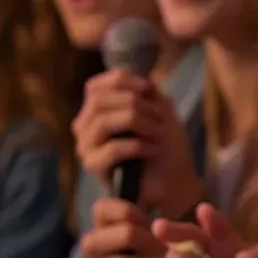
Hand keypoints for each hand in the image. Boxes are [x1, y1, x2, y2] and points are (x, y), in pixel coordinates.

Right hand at [72, 69, 201, 217]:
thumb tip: (140, 78)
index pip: (95, 86)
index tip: (148, 87)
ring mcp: (86, 147)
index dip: (121, 81)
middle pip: (98, 101)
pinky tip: (153, 149)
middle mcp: (85, 127)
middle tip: (160, 116)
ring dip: (138, 123)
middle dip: (135, 104)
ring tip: (158, 132)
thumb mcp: (159, 109)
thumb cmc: (164, 144)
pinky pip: (111, 149)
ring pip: (103, 122)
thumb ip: (147, 91)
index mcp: (96, 111)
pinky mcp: (93, 167)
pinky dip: (138, 146)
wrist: (172, 179)